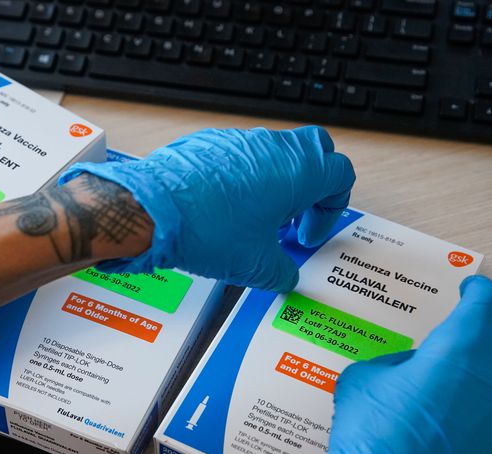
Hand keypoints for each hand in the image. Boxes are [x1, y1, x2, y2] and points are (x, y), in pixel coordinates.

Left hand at [58, 126, 354, 290]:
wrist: (151, 210)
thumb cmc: (208, 231)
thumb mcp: (256, 266)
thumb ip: (282, 272)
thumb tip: (286, 276)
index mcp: (297, 172)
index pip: (340, 174)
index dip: (331, 210)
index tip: (306, 237)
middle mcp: (272, 148)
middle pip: (314, 152)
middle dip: (313, 186)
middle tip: (292, 220)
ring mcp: (239, 140)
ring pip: (275, 152)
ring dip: (276, 183)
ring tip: (253, 220)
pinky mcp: (209, 142)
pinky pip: (240, 154)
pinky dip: (243, 178)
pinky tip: (222, 210)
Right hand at [291, 276, 491, 453]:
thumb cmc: (372, 428)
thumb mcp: (367, 376)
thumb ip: (399, 360)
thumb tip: (412, 366)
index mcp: (462, 343)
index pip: (489, 299)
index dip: (478, 289)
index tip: (471, 290)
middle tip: (487, 324)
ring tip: (463, 380)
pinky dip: (482, 415)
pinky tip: (451, 426)